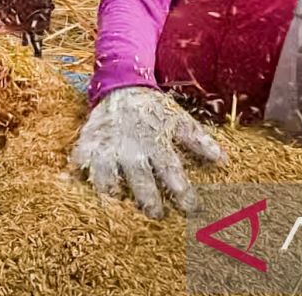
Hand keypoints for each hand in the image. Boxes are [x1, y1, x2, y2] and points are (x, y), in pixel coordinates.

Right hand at [70, 86, 225, 217]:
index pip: (172, 171)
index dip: (182, 192)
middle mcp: (131, 148)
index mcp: (156, 142)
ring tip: (117, 206)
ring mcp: (107, 147)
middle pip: (140, 180)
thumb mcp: (178, 120)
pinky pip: (79, 166)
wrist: (121, 86)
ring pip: (106, 178)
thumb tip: (222, 159)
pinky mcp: (87, 145)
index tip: (192, 208)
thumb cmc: (152, 109)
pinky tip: (80, 189)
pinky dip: (78, 178)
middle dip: (148, 201)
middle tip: (156, 215)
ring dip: (112, 194)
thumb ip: (198, 140)